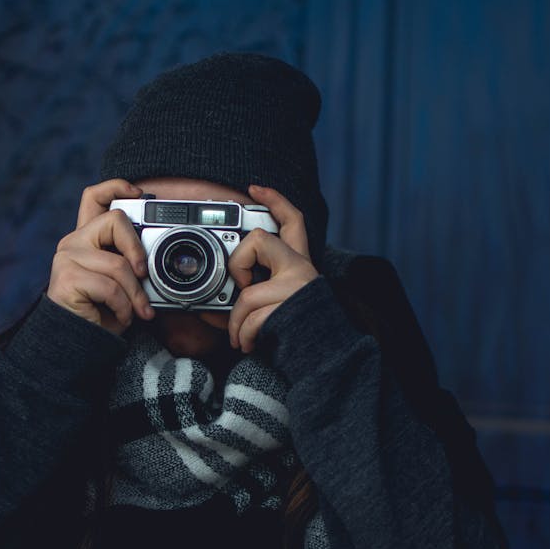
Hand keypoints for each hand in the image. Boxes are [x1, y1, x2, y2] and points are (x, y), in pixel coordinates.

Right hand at [48, 179, 156, 335]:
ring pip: (118, 264)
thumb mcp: (123, 281)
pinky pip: (110, 287)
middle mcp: (73, 242)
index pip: (94, 197)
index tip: (139, 192)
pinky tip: (121, 317)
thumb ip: (131, 261)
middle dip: (137, 249)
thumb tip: (155, 257)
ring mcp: (66, 258)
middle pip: (113, 220)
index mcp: (87, 238)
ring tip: (137, 310)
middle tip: (144, 274)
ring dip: (135, 294)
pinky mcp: (66, 279)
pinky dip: (123, 307)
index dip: (116, 186)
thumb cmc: (104, 311)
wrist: (82, 342)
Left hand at [227, 185, 319, 352]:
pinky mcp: (289, 307)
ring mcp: (297, 287)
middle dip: (237, 264)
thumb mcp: (280, 304)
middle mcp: (302, 269)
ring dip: (236, 321)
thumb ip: (259, 291)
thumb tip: (223, 296)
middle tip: (241, 289)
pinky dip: (243, 335)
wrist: (327, 360)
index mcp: (301, 263)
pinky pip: (251, 316)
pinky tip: (249, 344)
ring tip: (240, 336)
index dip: (274, 200)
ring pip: (247, 293)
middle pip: (258, 239)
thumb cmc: (299, 334)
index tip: (254, 188)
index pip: (292, 220)